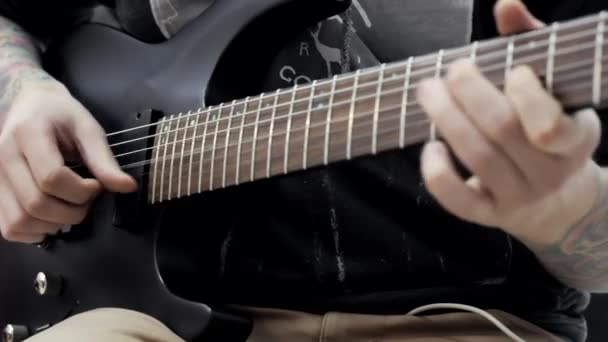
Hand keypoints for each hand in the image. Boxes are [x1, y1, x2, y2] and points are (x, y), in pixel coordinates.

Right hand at [0, 80, 135, 242]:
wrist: (27, 103)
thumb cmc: (60, 115)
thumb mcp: (87, 129)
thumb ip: (104, 160)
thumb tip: (128, 188)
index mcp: (27, 134)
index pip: (51, 177)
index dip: (81, 191)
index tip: (96, 185)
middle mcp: (2, 157)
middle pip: (35, 204)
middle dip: (72, 211)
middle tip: (87, 200)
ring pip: (19, 221)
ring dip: (54, 225)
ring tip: (71, 208)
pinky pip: (8, 227)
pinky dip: (34, 232)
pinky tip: (52, 218)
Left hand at [417, 0, 602, 244]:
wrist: (558, 202)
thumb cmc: (549, 131)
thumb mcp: (553, 91)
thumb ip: (531, 45)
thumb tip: (506, 4)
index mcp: (574, 140)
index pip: (550, 125)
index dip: (528, 96)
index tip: (513, 70)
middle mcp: (549, 173)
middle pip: (502, 132)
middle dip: (470, 94)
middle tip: (451, 71)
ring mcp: (519, 197)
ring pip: (479, 160)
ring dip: (446, 120)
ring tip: (428, 92)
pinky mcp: (489, 215)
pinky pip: (460, 202)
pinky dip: (438, 175)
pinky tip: (429, 148)